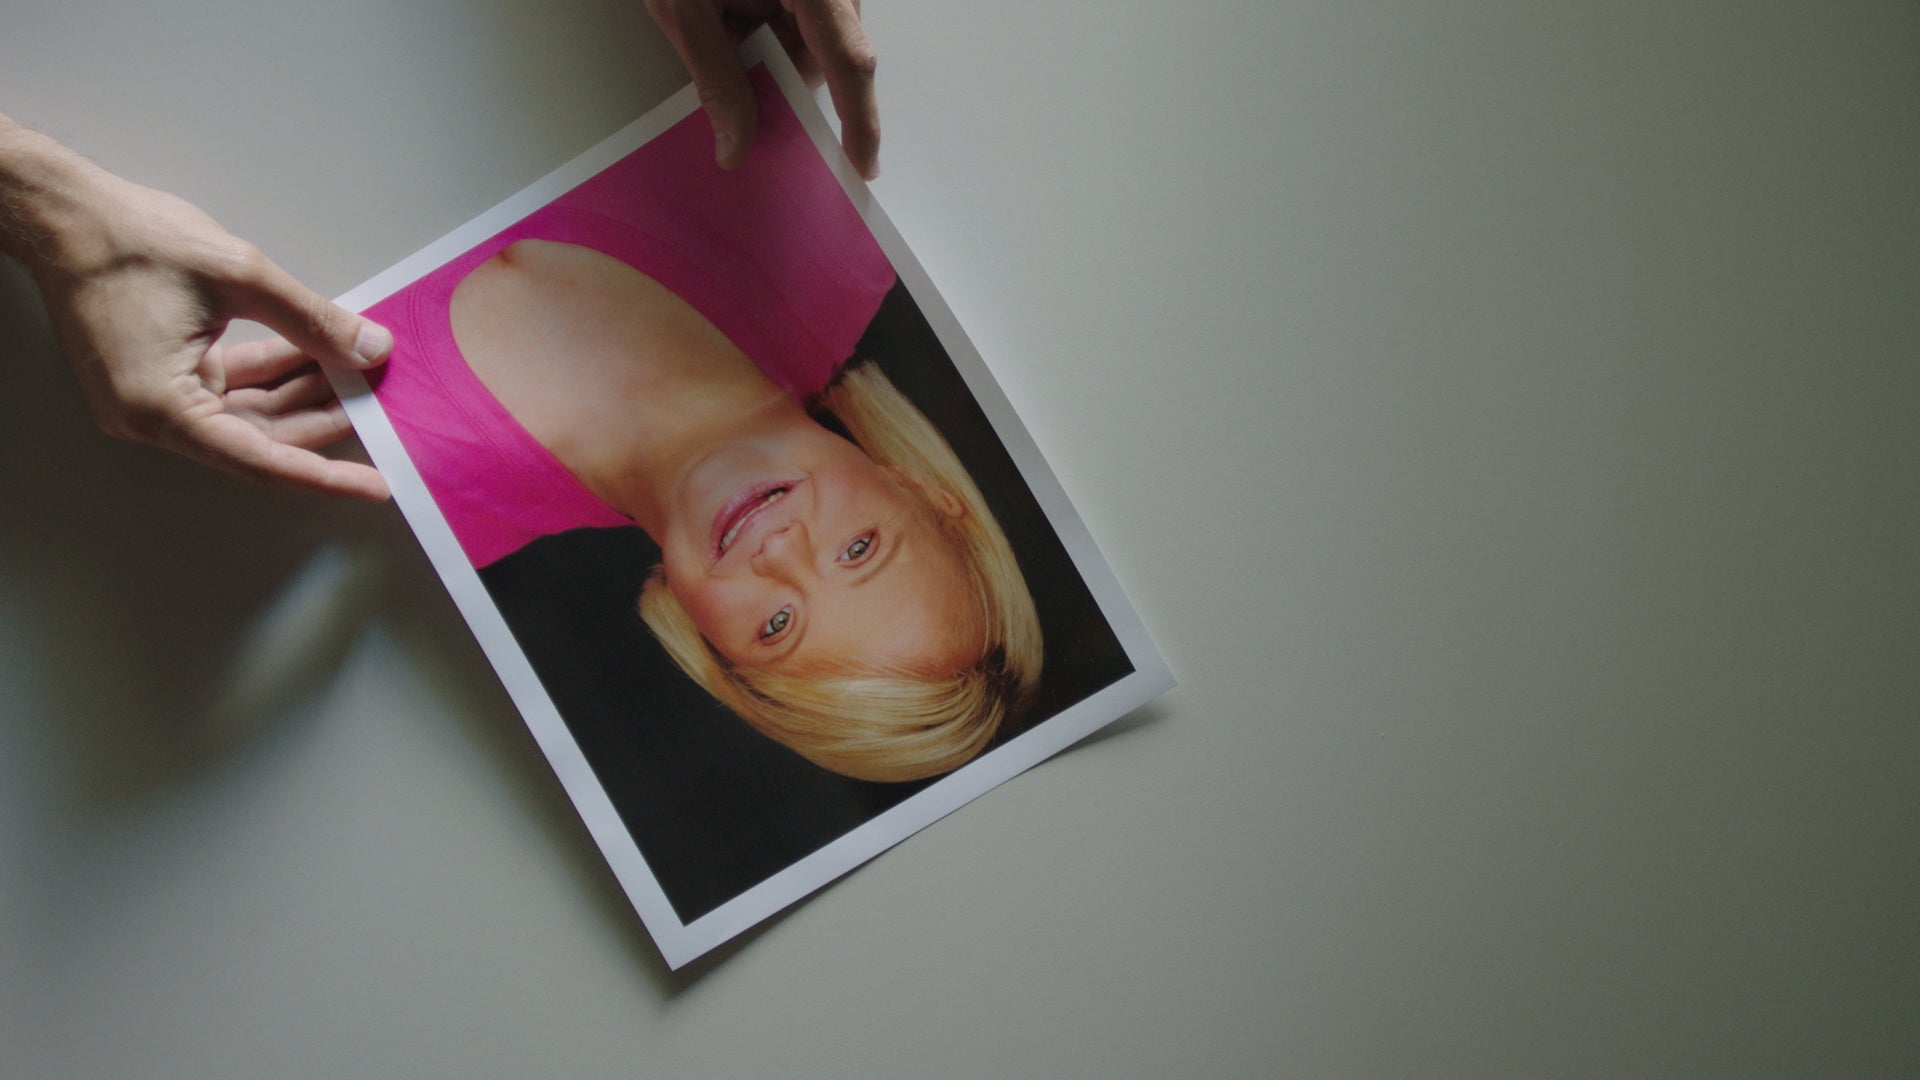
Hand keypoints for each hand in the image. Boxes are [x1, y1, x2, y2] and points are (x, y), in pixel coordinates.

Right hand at [2, 123, 393, 501]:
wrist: (65, 212)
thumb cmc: (128, 238)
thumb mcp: (239, 275)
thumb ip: (312, 320)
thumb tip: (369, 350)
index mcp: (158, 407)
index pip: (259, 458)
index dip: (324, 474)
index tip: (374, 485)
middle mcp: (150, 416)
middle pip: (258, 438)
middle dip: (323, 421)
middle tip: (381, 406)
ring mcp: (154, 399)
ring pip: (249, 413)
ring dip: (303, 393)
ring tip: (361, 373)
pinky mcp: (162, 376)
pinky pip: (230, 388)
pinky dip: (275, 372)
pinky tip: (321, 355)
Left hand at [644, 0, 879, 178]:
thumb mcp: (683, 7)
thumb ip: (716, 77)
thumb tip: (737, 148)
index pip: (849, 60)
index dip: (859, 119)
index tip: (862, 165)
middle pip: (834, 54)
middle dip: (786, 79)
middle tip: (739, 96)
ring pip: (817, 40)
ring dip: (773, 53)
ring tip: (723, 28)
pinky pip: (806, 20)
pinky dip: (769, 31)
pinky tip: (735, 19)